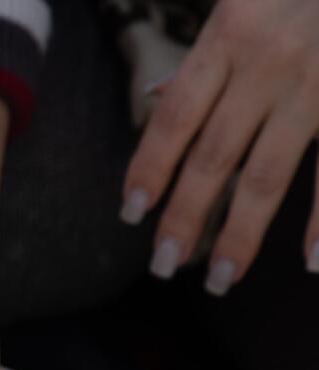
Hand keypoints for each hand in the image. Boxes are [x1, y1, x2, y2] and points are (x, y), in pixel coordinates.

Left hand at [121, 0, 318, 293]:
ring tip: (219, 280)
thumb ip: (205, 57)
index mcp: (228, 36)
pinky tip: (309, 263)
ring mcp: (315, 84)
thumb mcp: (245, 4)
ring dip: (239, 235)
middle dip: (184, 218)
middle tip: (161, 267)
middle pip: (210, 158)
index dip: (149, 169)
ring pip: (265, 177)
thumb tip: (155, 96)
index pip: (174, 118)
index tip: (130, 214)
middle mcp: (267, 63)